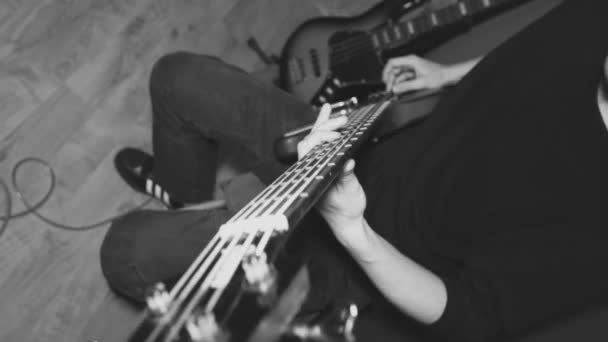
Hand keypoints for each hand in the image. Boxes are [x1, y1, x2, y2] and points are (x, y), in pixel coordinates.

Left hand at [296, 104, 366, 240]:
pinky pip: (322, 145)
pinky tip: (330, 119)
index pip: (307, 149)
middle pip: (310, 140)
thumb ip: (346, 178)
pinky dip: (325, 131)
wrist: (347, 222)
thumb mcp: (349, 193)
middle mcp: (310, 169)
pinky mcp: (324, 166)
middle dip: (325, 127)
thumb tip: (348, 163)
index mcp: (311, 175)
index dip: (320, 138)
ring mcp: (316, 167)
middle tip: (342, 120)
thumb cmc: (346, 210)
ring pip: (314, 141)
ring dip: (322, 124)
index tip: (338, 137)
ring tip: (329, 109)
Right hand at [382, 55, 447, 93]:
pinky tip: (401, 89)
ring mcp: (412, 68)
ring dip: (396, 83)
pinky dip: (402, 84)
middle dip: (391, 79)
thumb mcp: (421, 82)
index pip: (392, 62)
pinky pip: (404, 78)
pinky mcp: (414, 74)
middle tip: (390, 89)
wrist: (448, 76)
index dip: (386, 72)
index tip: (384, 81)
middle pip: (394, 70)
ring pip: (399, 75)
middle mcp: (411, 63)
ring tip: (395, 91)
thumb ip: (406, 86)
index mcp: (411, 60)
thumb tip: (395, 88)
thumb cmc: (439, 75)